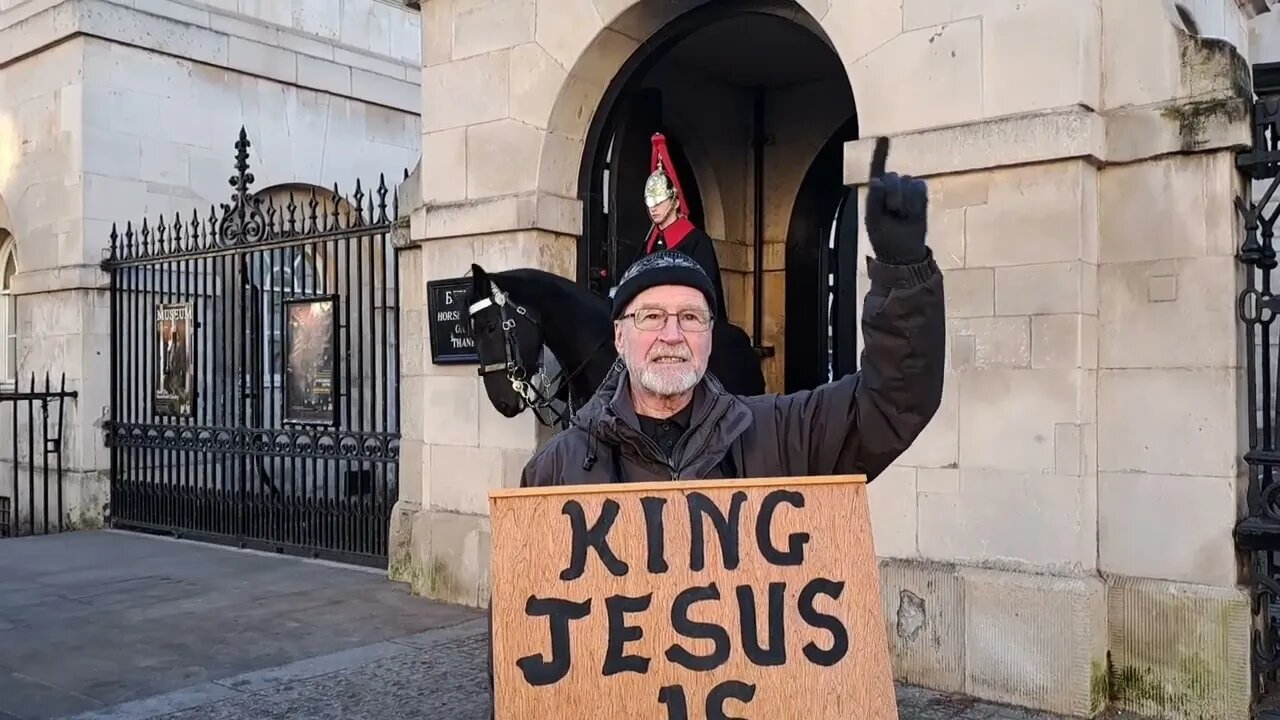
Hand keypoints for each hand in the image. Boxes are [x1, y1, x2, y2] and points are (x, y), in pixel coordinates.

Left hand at [865, 137, 927, 264]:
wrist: (904, 253)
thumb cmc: (884, 238)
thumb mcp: (873, 220)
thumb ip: (873, 200)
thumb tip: (876, 180)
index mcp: (876, 193)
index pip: (877, 169)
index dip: (880, 154)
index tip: (884, 138)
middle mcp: (892, 188)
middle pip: (893, 176)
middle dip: (892, 194)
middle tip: (892, 213)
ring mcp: (907, 192)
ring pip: (907, 182)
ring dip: (905, 201)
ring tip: (902, 216)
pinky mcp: (921, 197)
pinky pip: (920, 188)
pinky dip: (916, 201)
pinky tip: (912, 213)